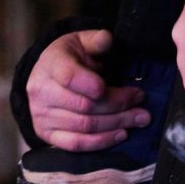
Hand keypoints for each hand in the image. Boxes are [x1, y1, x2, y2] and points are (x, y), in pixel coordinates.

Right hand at [26, 30, 149, 150]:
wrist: (46, 75)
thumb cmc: (69, 57)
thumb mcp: (82, 41)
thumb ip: (96, 40)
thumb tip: (107, 40)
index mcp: (50, 64)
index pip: (70, 77)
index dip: (96, 85)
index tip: (127, 89)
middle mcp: (41, 92)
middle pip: (85, 105)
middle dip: (119, 106)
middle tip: (143, 104)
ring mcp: (42, 115)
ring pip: (84, 126)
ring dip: (116, 125)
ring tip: (139, 119)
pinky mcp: (46, 134)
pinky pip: (76, 144)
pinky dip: (101, 142)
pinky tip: (120, 134)